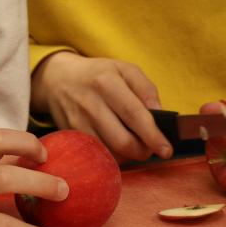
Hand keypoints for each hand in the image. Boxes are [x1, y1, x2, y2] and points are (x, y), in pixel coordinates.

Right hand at [31, 51, 171, 162]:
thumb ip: (146, 89)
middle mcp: (90, 103)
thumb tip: (159, 114)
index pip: (134, 114)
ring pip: (109, 152)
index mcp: (107, 82)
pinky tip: (118, 147)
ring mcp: (77, 122)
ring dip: (128, 156)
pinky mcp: (70, 136)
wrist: (58, 79)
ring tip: (135, 145)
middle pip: (122, 140)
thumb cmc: (99, 74)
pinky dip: (112, 157)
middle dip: (142, 151)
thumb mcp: (125, 69)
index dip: (152, 136)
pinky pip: (97, 156)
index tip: (166, 150)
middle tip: (150, 148)